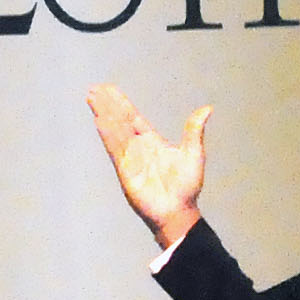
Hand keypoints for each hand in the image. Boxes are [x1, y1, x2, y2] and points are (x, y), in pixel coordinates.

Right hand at [83, 85, 210, 251]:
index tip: (109, 90)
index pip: (132, 117)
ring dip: (103, 113)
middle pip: (119, 120)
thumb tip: (207, 109)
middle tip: (95, 88)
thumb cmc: (187, 187)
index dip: (120, 103)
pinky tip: (99, 119)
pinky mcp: (125, 170)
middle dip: (107, 104)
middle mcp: (138, 147)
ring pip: (114, 130)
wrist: (178, 212)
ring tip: (91, 98)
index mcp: (152, 141)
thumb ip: (194, 131)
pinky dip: (107, 133)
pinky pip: (114, 147)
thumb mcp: (194, 154)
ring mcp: (130, 158)